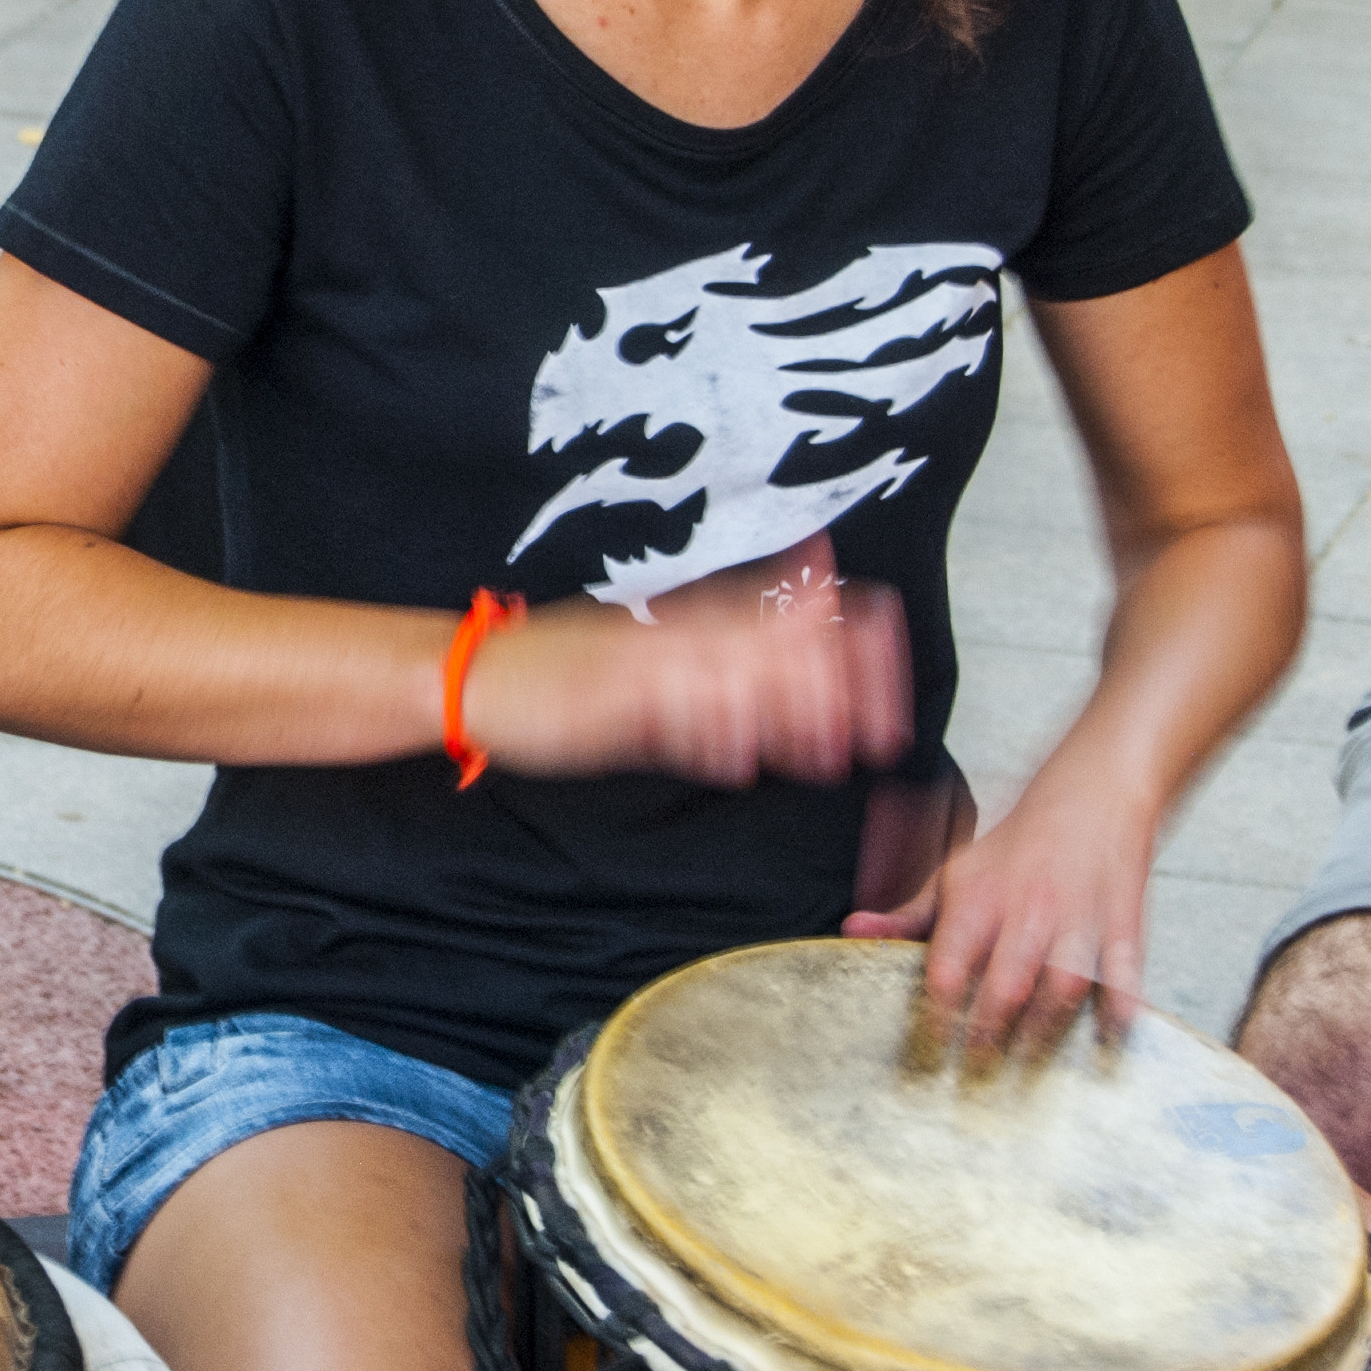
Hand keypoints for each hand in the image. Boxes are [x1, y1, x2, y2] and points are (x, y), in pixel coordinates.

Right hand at [459, 533, 909, 787]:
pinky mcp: (603, 703)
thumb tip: (792, 639)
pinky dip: (702, 733)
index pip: (780, 607)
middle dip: (836, 680)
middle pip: (771, 642)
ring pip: (727, 677)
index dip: (841, 624)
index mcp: (688, 620)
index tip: (892, 654)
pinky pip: (661, 714)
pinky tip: (737, 762)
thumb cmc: (568, 671)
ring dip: (783, 713)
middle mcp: (673, 635)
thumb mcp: (653, 649)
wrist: (478, 673)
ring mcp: (639, 666)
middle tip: (888, 724)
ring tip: (832, 752)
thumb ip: (720, 644)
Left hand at [845, 776, 1157, 1051]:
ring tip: (1027, 1063)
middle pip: (1007, 982)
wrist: (1093, 798)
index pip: (950, 962)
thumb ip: (910, 914)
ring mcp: (1079, 920)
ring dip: (1045, 1029)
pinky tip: (1108, 1040)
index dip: (939, 1009)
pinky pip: (1124, 975)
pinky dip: (1119, 1009)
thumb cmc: (1018, 847)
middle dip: (989, 1029)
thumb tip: (853, 932)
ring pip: (1063, 985)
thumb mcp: (956, 872)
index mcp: (979, 897)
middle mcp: (1028, 910)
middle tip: (976, 1066)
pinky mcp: (1123, 928)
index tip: (930, 1045)